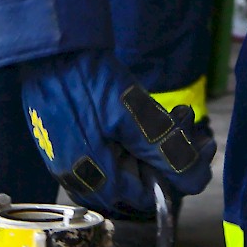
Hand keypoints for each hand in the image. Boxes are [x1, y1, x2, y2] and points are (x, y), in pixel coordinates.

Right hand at [18, 50, 215, 212]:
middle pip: (137, 181)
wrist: (47, 50)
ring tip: (172, 114)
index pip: (149, 196)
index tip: (199, 145)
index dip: (179, 173)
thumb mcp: (135, 114)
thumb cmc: (85, 79)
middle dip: (169, 154)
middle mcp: (79, 178)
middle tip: (186, 121)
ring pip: (126, 165)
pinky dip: (133, 138)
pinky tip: (145, 114)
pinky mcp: (67, 143)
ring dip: (154, 144)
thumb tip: (196, 180)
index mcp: (95, 179)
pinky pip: (109, 152)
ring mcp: (70, 161)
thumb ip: (166, 150)